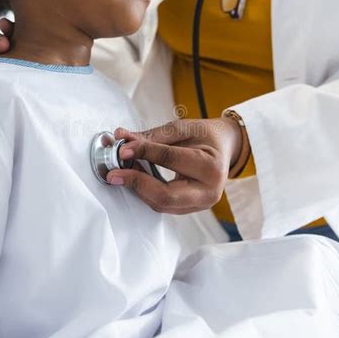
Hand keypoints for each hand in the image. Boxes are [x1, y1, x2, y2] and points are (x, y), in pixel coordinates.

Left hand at [106, 118, 242, 213]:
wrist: (224, 147)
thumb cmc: (206, 136)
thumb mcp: (182, 128)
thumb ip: (152, 136)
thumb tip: (121, 139)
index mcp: (211, 167)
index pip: (170, 160)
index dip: (144, 153)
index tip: (122, 148)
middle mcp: (209, 192)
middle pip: (164, 196)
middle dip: (136, 183)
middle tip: (113, 174)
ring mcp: (200, 205)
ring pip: (160, 204)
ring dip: (137, 188)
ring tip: (121, 171)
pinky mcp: (189, 209)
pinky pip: (162, 204)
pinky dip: (145, 192)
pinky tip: (134, 178)